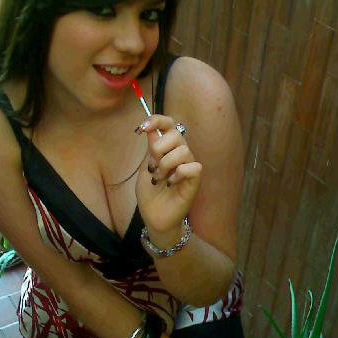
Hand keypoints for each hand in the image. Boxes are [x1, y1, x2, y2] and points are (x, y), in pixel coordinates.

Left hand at [135, 114, 201, 234]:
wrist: (154, 216)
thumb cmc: (150, 194)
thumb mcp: (145, 168)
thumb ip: (150, 149)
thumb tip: (151, 128)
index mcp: (167, 148)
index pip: (168, 124)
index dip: (157, 120)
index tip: (142, 127)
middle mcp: (179, 154)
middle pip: (176, 134)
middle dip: (159, 148)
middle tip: (153, 166)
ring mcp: (188, 166)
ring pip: (183, 150)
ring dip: (166, 164)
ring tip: (160, 178)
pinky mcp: (194, 180)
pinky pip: (193, 167)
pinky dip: (178, 174)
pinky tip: (171, 183)